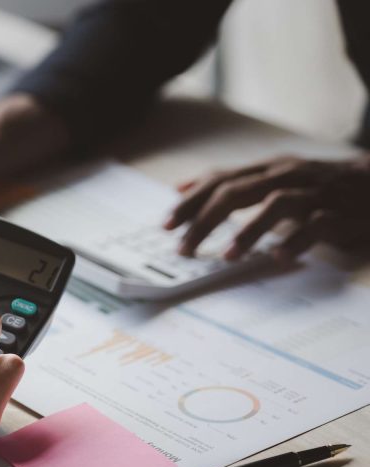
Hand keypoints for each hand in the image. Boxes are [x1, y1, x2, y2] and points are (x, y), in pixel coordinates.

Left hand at [164, 155, 369, 261]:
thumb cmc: (317, 185)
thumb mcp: (272, 178)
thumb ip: (231, 183)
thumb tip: (183, 187)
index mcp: (268, 168)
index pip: (220, 180)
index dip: (191, 201)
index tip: (166, 224)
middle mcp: (288, 175)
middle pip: (238, 192)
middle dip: (206, 220)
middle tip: (184, 247)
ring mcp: (315, 193)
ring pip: (276, 205)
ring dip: (248, 231)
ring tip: (227, 256)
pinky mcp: (340, 213)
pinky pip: (317, 225)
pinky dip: (296, 240)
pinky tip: (278, 257)